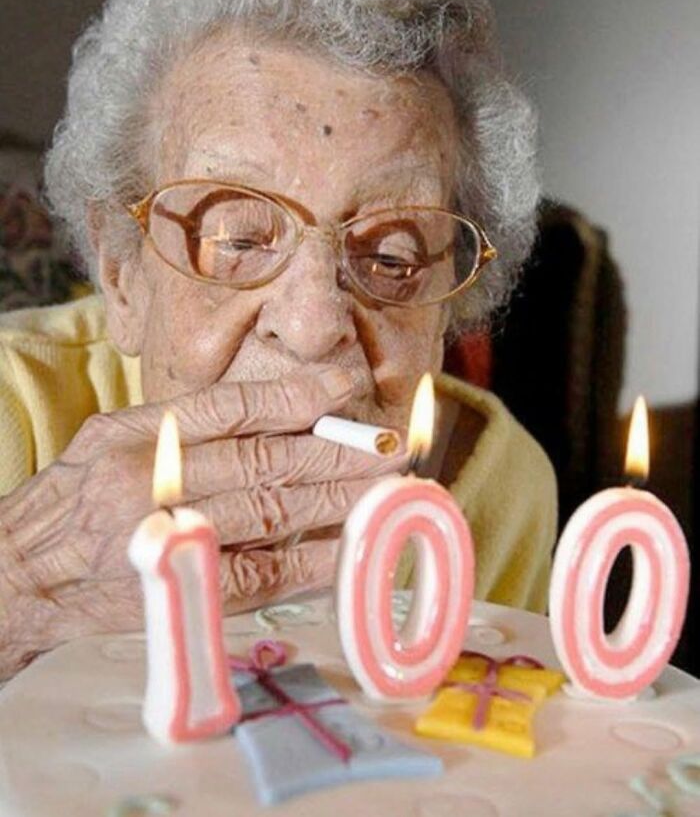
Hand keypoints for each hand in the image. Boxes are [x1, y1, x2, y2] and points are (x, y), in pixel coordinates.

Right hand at [0, 367, 402, 677]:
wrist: (20, 576)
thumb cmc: (72, 499)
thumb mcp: (111, 436)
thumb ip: (184, 423)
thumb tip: (275, 412)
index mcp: (136, 435)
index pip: (232, 406)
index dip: (295, 395)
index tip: (344, 385)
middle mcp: (151, 483)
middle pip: (265, 459)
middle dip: (337, 451)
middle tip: (390, 445)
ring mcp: (167, 539)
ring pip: (272, 512)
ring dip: (339, 500)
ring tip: (387, 487)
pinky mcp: (181, 589)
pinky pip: (261, 572)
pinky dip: (312, 558)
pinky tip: (352, 545)